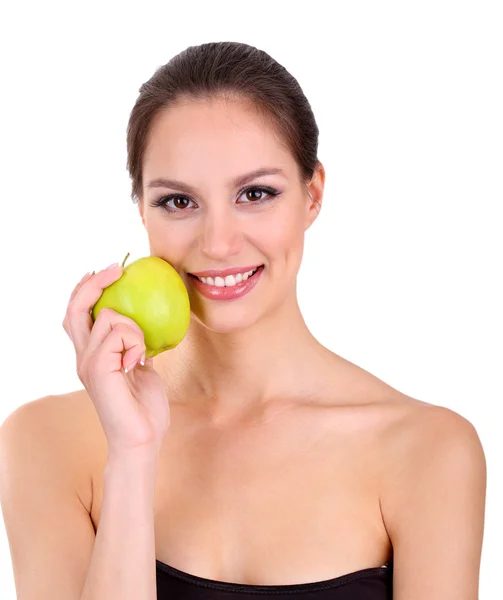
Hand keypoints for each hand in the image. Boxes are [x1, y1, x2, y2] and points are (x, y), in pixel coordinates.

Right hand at [62, 265, 169, 456]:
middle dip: (93, 283)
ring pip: (107, 316)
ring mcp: (87, 363)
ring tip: (142, 353)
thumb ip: (137, 348)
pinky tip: (140, 362)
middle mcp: (83, 357)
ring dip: (134, 327)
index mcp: (91, 356)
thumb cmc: (145, 409)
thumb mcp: (143, 369)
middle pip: (74, 309)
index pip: (76, 316)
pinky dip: (137, 342)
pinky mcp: (98, 368)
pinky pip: (120, 334)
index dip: (85, 291)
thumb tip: (149, 328)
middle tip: (116, 269)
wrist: (142, 440)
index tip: (105, 272)